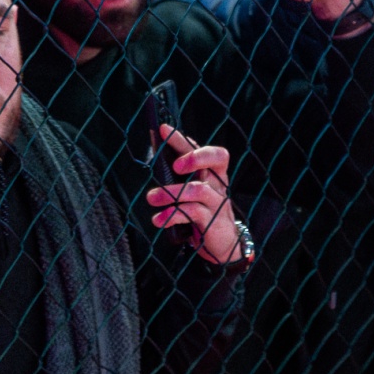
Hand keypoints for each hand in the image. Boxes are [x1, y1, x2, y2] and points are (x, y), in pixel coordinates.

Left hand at [146, 126, 247, 264]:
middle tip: (174, 167)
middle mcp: (218, 184)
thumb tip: (155, 157)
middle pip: (215, 159)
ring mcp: (217, 202)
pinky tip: (159, 219)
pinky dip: (171, 215)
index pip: (206, 149)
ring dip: (170, 193)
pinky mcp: (211, 220)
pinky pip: (191, 212)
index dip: (185, 139)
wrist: (222, 243)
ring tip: (151, 198)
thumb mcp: (193, 192)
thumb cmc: (203, 212)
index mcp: (214, 173)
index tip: (164, 130)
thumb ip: (179, 177)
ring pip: (197, 189)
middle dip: (193, 157)